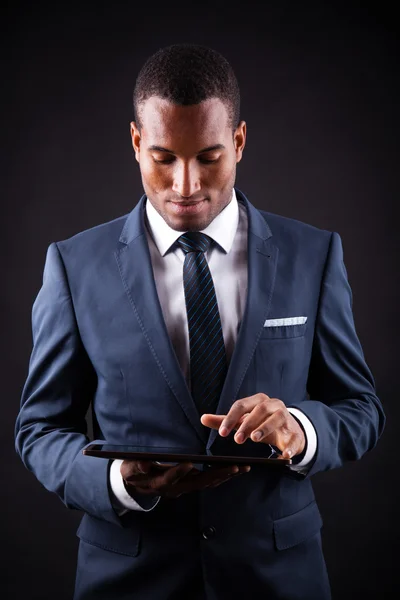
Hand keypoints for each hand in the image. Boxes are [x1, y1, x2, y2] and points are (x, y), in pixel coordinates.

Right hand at [120, 460, 250, 498]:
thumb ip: (135, 467)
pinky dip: (223, 476)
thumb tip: (142, 465)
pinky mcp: (192, 484)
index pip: (170, 478)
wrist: (136, 486)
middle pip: (197, 483)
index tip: (188, 463)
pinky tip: (236, 469)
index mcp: (159, 482)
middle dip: (217, 475)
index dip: (178, 472)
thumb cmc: (133, 472)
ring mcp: (185, 487)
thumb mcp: (128, 468)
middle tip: (233, 467)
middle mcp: (176, 488)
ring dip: (225, 476)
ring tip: (243, 467)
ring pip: (207, 483)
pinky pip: (210, 482)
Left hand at [201, 393, 304, 458]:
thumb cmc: (262, 423)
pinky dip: (290, 447)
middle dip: (247, 423)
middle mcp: (274, 405)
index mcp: (259, 400)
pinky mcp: (296, 433)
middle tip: (238, 439)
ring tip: (254, 439)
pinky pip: (294, 438)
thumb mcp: (243, 421)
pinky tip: (284, 456)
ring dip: (265, 428)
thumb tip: (202, 418)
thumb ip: (224, 421)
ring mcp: (286, 418)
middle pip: (260, 409)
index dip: (231, 418)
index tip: (222, 433)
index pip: (242, 405)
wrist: (289, 431)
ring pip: (277, 418)